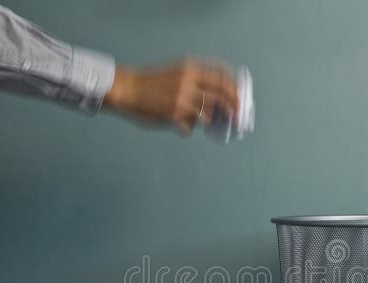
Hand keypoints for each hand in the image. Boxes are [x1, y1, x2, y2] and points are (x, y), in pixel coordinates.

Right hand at [103, 59, 238, 135]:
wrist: (127, 89)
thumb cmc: (150, 83)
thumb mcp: (176, 72)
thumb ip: (195, 80)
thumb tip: (215, 96)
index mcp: (190, 68)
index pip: (221, 75)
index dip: (234, 87)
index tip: (240, 95)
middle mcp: (189, 82)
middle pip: (221, 95)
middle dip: (233, 106)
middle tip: (237, 116)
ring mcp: (182, 99)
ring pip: (208, 114)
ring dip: (206, 120)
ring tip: (198, 120)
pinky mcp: (174, 114)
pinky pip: (190, 127)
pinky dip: (188, 129)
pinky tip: (180, 126)